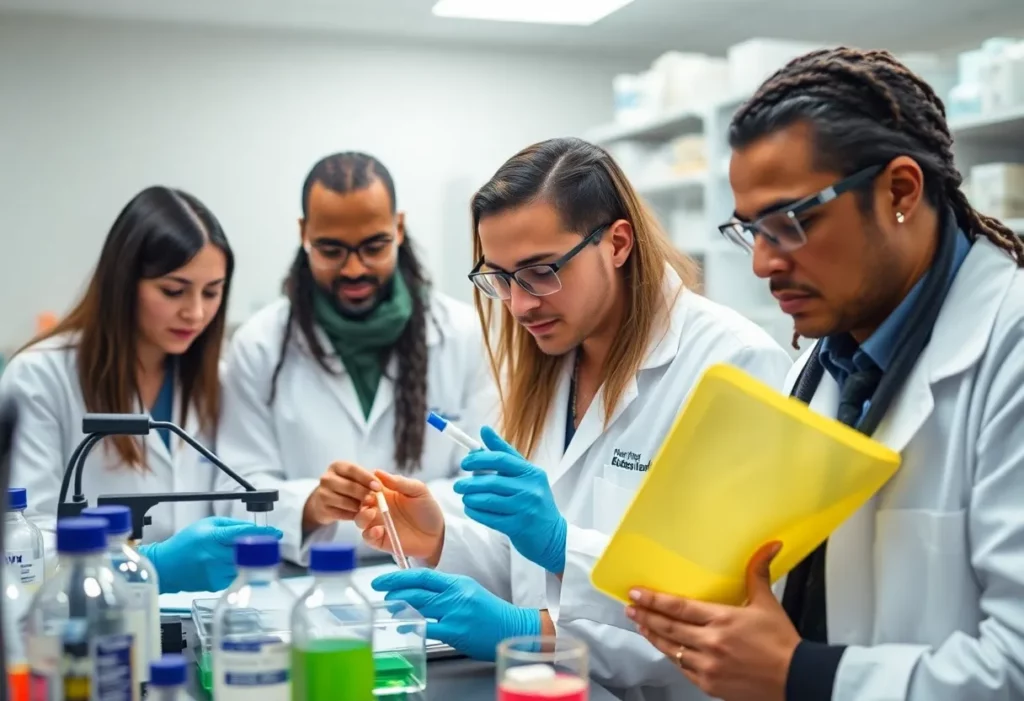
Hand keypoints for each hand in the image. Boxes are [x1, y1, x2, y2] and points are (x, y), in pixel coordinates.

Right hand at [140, 517, 282, 593]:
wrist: (166, 567)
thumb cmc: (185, 543)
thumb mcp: (207, 525)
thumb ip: (231, 525)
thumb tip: (253, 529)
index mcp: (212, 537)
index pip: (242, 534)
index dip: (263, 533)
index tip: (276, 533)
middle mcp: (214, 556)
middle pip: (248, 553)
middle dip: (261, 549)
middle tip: (269, 545)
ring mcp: (215, 573)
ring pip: (244, 566)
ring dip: (251, 561)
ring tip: (247, 555)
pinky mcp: (215, 585)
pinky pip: (235, 576)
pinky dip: (238, 570)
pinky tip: (229, 565)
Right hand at [302, 461, 378, 532]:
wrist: (326, 501)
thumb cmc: (348, 485)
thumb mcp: (356, 477)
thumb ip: (368, 478)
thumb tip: (379, 481)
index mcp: (337, 466)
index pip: (353, 469)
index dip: (366, 478)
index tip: (378, 487)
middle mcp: (327, 478)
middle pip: (349, 486)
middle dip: (364, 493)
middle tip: (374, 499)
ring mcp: (322, 494)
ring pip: (345, 502)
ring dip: (358, 506)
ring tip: (366, 507)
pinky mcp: (322, 509)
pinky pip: (341, 514)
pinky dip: (352, 515)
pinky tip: (357, 513)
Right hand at [354, 471, 444, 565]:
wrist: (437, 535)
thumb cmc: (428, 510)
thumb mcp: (418, 491)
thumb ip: (400, 482)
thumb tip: (378, 472)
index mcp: (386, 492)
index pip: (368, 484)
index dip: (365, 483)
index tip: (370, 484)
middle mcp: (378, 507)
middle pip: (359, 502)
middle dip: (360, 499)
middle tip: (369, 499)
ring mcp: (377, 523)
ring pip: (359, 519)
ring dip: (362, 516)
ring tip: (372, 514)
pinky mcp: (379, 539)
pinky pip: (366, 536)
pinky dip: (369, 533)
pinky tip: (379, 530)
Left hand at [371, 569, 539, 661]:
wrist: (512, 627)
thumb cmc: (490, 612)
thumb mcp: (469, 592)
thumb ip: (447, 591)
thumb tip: (421, 593)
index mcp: (458, 582)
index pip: (423, 575)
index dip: (400, 577)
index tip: (384, 580)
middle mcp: (456, 594)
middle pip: (418, 590)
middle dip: (395, 591)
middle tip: (383, 594)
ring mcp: (456, 613)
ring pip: (420, 606)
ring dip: (400, 607)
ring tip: (390, 608)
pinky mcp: (456, 631)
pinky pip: (428, 627)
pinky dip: (412, 626)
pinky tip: (403, 626)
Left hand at [455, 426, 566, 573]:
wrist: (552, 535)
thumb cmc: (533, 500)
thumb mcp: (525, 474)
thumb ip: (504, 452)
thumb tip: (484, 429)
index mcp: (532, 472)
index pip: (501, 459)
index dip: (479, 459)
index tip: (465, 463)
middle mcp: (530, 489)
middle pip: (491, 481)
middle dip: (469, 483)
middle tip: (457, 485)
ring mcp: (524, 509)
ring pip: (487, 500)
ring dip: (470, 498)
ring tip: (464, 497)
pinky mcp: (518, 527)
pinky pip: (488, 517)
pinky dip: (475, 512)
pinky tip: (471, 509)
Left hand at [626, 542, 798, 700]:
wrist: (796, 679)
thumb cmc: (782, 644)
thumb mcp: (768, 604)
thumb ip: (758, 573)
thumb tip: (769, 546)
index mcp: (722, 620)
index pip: (679, 607)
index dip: (654, 600)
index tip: (636, 593)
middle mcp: (711, 643)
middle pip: (668, 627)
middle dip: (646, 616)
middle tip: (630, 607)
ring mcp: (708, 666)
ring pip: (670, 649)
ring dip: (653, 635)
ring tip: (640, 625)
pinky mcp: (709, 685)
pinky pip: (682, 669)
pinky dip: (670, 656)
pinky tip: (664, 648)